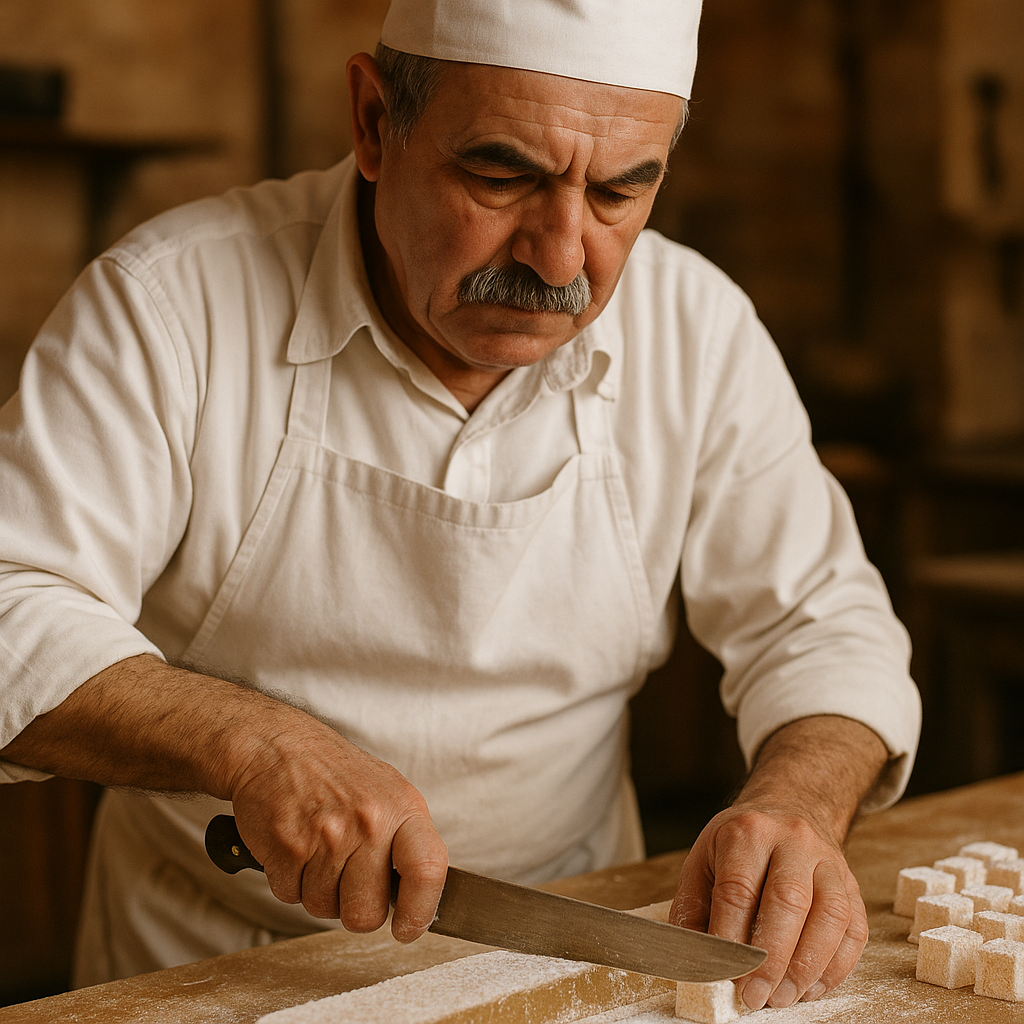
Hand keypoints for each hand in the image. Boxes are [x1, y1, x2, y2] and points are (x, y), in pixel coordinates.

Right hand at [228, 712, 447, 942]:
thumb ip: (406, 841)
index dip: (420, 911)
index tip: (407, 928)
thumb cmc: (334, 773)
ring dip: (319, 891)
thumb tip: (421, 895)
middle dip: (355, 910)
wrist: (276, 747)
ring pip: (324, 909)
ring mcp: (327, 836)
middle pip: (368, 913)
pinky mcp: (286, 847)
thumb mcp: (388, 792)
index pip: (428, 869)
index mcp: (402, 808)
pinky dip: (290, 882)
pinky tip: (295, 848)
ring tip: (318, 851)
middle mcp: (369, 822)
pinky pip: (290, 897)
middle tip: (348, 880)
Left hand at [669, 715, 885, 1009]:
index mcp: (748, 832)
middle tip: (754, 996)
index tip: (723, 974)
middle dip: (770, 959)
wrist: (789, 809)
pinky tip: (810, 986)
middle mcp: (793, 841)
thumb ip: (692, 908)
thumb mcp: (703, 859)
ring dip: (806, 968)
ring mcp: (829, 862)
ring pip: (830, 918)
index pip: (738, 889)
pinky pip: (854, 931)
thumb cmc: (740, 844)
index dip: (730, 938)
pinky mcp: (853, 886)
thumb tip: (691, 960)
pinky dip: (835, 968)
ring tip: (782, 997)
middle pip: (788, 902)